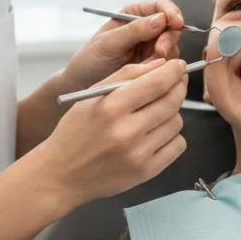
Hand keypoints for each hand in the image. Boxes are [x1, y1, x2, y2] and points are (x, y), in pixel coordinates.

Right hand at [36, 59, 188, 206]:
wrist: (62, 174)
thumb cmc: (75, 131)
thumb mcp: (91, 96)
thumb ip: (126, 75)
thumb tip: (161, 64)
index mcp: (110, 108)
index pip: (156, 83)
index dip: (173, 71)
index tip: (178, 66)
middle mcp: (126, 132)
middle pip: (172, 101)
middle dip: (178, 88)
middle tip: (175, 83)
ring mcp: (138, 154)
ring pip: (177, 122)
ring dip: (172, 113)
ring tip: (154, 113)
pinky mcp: (146, 172)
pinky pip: (178, 145)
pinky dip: (172, 136)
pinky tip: (155, 133)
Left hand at [58, 0, 184, 96]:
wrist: (81, 86)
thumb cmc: (89, 60)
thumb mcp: (108, 43)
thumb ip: (134, 31)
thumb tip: (160, 19)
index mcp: (132, 15)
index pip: (159, 6)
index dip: (170, 12)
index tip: (175, 22)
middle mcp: (145, 29)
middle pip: (171, 27)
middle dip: (168, 38)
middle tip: (160, 50)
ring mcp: (150, 48)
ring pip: (172, 47)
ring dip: (164, 56)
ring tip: (146, 65)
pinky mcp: (152, 66)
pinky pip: (167, 65)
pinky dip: (161, 69)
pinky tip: (147, 73)